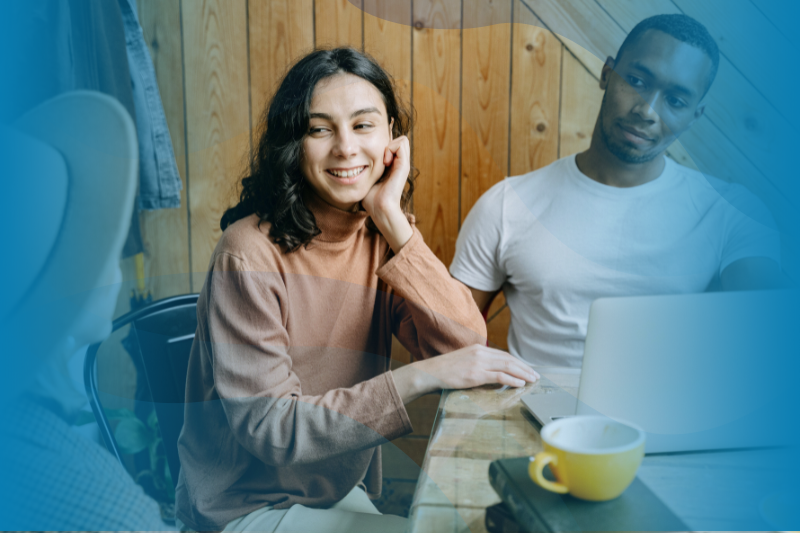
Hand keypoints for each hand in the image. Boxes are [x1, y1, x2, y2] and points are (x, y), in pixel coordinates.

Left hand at [362, 136, 412, 252]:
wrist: (380, 208)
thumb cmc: (371, 198)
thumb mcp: (367, 178)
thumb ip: (365, 169)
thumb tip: (353, 161)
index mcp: (394, 166)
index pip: (393, 144)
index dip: (383, 147)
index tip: (374, 159)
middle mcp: (400, 163)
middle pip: (399, 140)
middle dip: (388, 144)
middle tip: (380, 158)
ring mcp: (403, 164)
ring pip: (402, 140)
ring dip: (390, 145)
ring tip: (383, 160)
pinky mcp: (404, 165)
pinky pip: (401, 143)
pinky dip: (391, 148)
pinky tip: (384, 162)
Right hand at [392, 344, 539, 402]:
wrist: (429, 372)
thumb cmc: (445, 370)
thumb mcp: (464, 362)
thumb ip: (478, 364)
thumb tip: (493, 373)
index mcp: (478, 348)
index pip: (503, 354)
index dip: (517, 362)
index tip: (527, 368)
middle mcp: (480, 352)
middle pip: (508, 359)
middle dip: (524, 367)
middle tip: (535, 375)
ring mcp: (478, 363)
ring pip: (507, 366)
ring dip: (522, 373)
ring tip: (532, 379)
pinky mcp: (475, 374)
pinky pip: (499, 376)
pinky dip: (512, 379)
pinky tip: (520, 383)